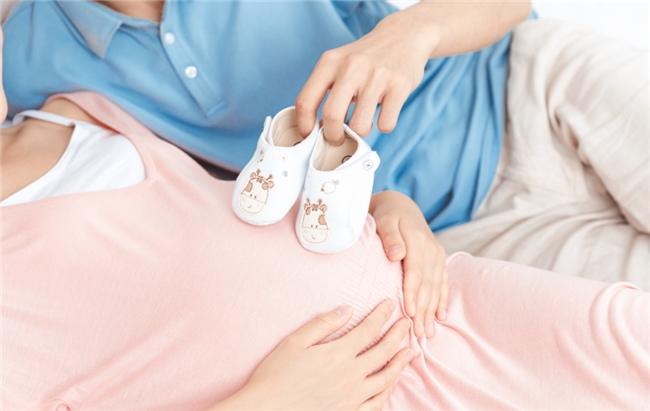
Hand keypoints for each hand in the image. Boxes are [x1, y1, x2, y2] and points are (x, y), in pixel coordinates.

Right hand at [211, 300, 412, 410]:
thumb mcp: (294, 342)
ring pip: (387, 378)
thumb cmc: (275, 376)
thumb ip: (323, 324)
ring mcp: (353, 398)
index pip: (368, 329)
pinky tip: (391, 383)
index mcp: (337, 354)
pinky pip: (377, 403)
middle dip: (398, 334)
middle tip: (407, 323)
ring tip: (410, 352)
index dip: (382, 314)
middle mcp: (351, 375)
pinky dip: (388, 390)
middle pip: (384, 351)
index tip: (390, 304)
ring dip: (401, 362)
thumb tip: (347, 310)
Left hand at [295, 10, 435, 143]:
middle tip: (339, 138)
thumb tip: (316, 130)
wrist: (404, 35)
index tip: (310, 137)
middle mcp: (351, 66)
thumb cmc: (366, 59)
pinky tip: (384, 112)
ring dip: (361, 132)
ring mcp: (377, 75)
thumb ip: (325, 91)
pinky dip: (384, 125)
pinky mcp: (399, 85)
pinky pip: (386, 124)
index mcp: (330, 62)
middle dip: (333, 136)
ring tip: (364, 120)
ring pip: (360, 125)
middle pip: (332, 116)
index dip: (304, 126)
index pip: (305, 101)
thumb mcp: (339, 65)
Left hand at [369, 191, 447, 338]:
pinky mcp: (438, 260)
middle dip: (423, 311)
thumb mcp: (385, 221)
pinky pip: (443, 283)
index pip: (415, 273)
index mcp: (417, 242)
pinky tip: (440, 317)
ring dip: (432, 311)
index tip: (408, 313)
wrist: (402, 206)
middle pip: (427, 285)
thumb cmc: (387, 216)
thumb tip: (397, 255)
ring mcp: (437, 255)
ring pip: (436, 287)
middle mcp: (431, 250)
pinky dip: (442, 301)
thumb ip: (390, 237)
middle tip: (419, 334)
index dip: (412, 294)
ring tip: (427, 333)